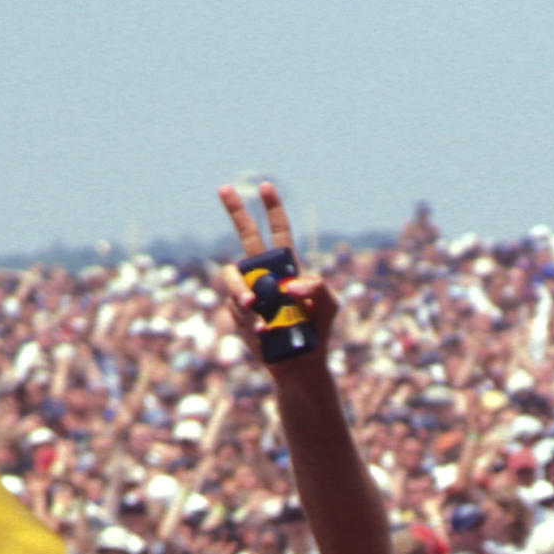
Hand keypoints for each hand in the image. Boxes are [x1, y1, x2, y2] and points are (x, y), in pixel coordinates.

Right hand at [217, 183, 341, 357]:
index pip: (278, 231)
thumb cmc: (317, 333)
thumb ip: (319, 286)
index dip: (272, 209)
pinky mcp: (239, 316)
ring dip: (240, 290)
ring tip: (253, 306)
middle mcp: (265, 275)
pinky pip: (236, 309)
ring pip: (233, 277)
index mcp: (287, 267)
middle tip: (223, 188)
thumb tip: (289, 284)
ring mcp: (250, 293)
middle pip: (246, 237)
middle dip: (236, 211)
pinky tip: (266, 334)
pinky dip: (251, 320)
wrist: (301, 366)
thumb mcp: (330, 306)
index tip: (265, 187)